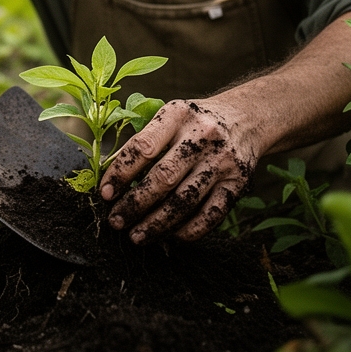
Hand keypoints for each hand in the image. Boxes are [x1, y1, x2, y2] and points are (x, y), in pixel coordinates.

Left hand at [99, 99, 256, 242]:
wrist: (245, 119)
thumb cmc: (194, 122)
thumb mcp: (169, 117)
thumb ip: (143, 141)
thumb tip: (109, 172)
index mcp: (178, 115)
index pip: (144, 147)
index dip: (120, 173)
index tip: (105, 193)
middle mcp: (203, 137)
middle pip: (164, 177)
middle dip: (135, 204)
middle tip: (116, 221)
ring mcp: (222, 162)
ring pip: (185, 200)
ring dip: (157, 223)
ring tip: (136, 236)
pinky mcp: (238, 184)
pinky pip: (211, 214)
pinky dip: (190, 229)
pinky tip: (171, 236)